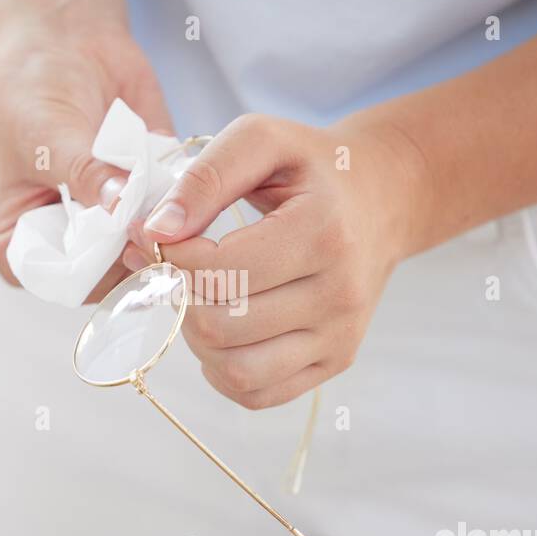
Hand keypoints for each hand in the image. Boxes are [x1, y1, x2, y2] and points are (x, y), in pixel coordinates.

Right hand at [0, 7, 172, 298]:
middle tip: (157, 216)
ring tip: (159, 184)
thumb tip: (122, 213)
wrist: (62, 39)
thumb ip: (88, 179)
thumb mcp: (50, 137)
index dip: (101, 271)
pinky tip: (174, 171)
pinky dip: (180, 197)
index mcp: (20, 246)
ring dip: (164, 222)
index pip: (66, 284)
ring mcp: (109, 224)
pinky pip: (172, 214)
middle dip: (139, 247)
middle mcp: (67, 244)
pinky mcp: (144, 200)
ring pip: (148, 248)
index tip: (127, 241)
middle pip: (113, 275)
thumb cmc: (31, 90)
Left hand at [122, 112, 425, 408]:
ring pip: (235, 370)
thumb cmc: (312, 169)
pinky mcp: (335, 362)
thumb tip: (156, 232)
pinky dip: (223, 370)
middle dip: (181, 297)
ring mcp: (340, 335)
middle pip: (220, 326)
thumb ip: (204, 178)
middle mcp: (339, 292)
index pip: (219, 272)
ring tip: (202, 299)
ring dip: (198, 339)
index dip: (174, 258)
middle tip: (178, 269)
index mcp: (323, 232)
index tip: (166, 237)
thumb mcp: (260, 141)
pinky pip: (257, 394)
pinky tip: (225, 331)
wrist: (380, 199)